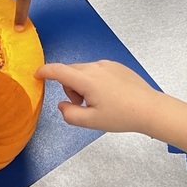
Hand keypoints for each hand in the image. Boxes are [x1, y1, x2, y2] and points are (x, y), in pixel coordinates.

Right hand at [35, 61, 164, 133]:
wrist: (150, 109)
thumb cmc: (122, 116)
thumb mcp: (91, 122)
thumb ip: (69, 114)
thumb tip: (62, 105)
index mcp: (86, 79)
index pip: (58, 70)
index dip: (44, 71)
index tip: (36, 74)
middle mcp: (95, 66)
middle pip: (71, 71)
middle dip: (69, 87)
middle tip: (82, 105)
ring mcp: (107, 64)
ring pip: (84, 71)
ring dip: (82, 84)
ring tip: (98, 103)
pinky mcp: (117, 65)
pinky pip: (97, 70)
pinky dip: (95, 81)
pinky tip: (109, 96)